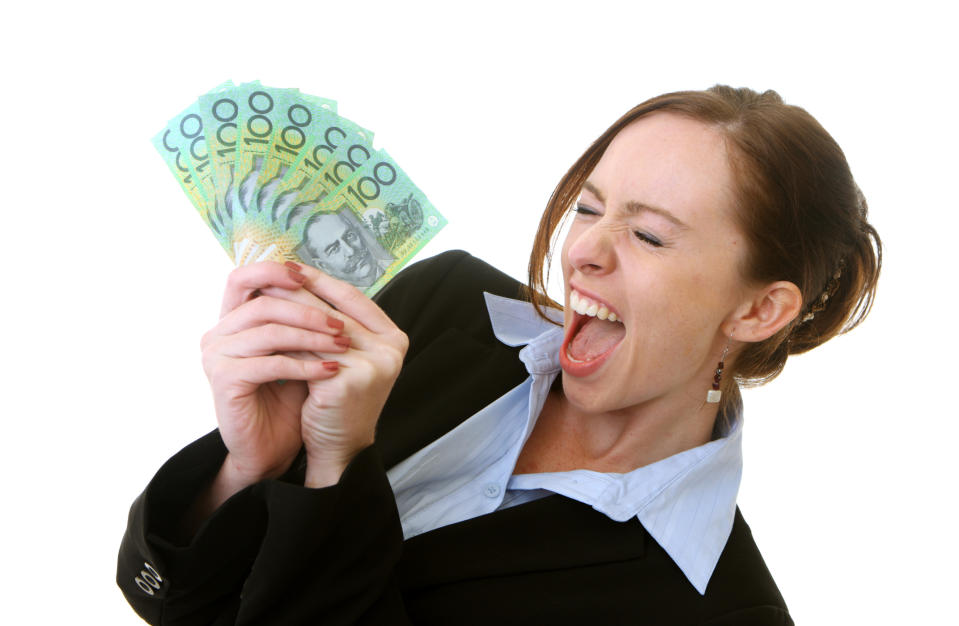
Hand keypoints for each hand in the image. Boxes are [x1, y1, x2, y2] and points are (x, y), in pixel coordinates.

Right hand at [200, 262, 347, 486]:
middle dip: (307, 310)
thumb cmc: (286, 399)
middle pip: (262, 302)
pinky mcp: (224, 380)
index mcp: (231, 321)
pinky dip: (304, 365)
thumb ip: (302, 321)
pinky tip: (330, 370)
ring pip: (269, 331)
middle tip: (341, 323)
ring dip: (311, 336)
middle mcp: (217, 334)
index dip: (275, 271)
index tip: (312, 278)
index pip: (243, 278)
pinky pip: (269, 364)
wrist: (270, 449)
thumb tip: (334, 287)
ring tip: (343, 345)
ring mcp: (216, 356)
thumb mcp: (297, 351)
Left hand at [258, 262, 408, 486]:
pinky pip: (306, 353)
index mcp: (394, 338)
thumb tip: (302, 280)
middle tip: (269, 274)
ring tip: (259, 297)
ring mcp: (372, 365)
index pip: (353, 297)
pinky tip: (261, 328)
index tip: (292, 267)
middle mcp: (390, 350)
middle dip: (299, 290)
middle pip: (334, 310)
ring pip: (318, 329)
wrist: (339, 448)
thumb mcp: (347, 356)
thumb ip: (336, 324)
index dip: (321, 280)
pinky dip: (283, 339)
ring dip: (286, 311)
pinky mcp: (348, 381)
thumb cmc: (339, 400)